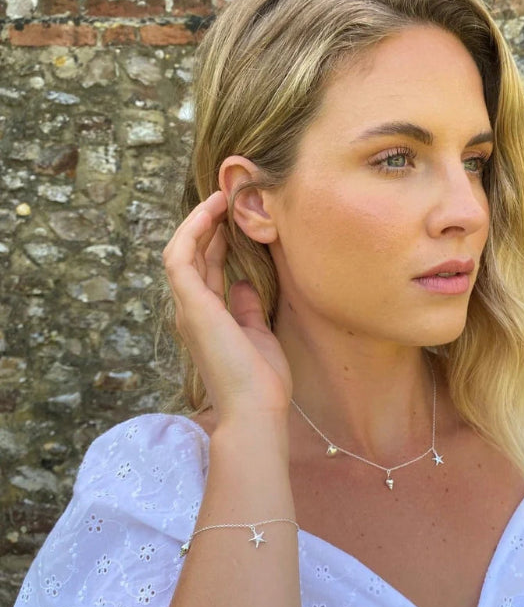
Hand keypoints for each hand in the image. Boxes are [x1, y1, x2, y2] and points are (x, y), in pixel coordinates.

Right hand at [163, 191, 291, 427]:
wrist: (256, 409)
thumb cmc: (261, 380)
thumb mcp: (257, 334)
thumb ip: (247, 308)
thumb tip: (244, 284)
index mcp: (209, 318)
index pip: (207, 269)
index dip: (217, 240)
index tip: (234, 216)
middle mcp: (193, 310)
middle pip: (194, 256)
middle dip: (207, 224)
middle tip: (227, 197)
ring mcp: (189, 308)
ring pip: (182, 251)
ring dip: (198, 221)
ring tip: (220, 197)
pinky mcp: (192, 305)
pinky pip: (180, 258)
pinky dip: (192, 231)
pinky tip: (211, 212)